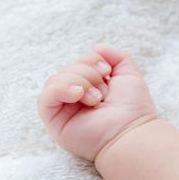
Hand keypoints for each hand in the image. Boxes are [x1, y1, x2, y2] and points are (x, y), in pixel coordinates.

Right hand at [37, 45, 158, 161]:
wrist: (130, 132)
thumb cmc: (133, 107)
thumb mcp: (128, 73)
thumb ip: (115, 56)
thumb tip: (97, 48)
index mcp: (89, 85)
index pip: (78, 61)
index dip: (91, 59)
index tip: (108, 72)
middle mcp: (74, 96)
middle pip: (66, 68)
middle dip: (87, 72)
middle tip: (103, 92)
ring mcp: (63, 108)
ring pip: (55, 79)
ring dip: (79, 81)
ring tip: (96, 98)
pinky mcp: (54, 121)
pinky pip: (45, 97)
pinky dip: (60, 89)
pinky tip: (77, 94)